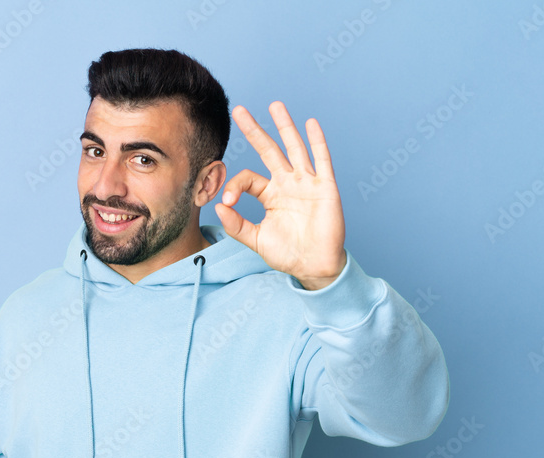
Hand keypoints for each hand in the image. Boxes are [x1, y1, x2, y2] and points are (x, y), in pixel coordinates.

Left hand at [215, 101, 346, 289]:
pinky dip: (317, 142)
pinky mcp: (325, 188)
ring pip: (294, 148)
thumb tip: (218, 206)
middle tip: (239, 110)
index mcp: (270, 195)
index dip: (235, 185)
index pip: (249, 177)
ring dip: (285, 126)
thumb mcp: (256, 239)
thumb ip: (236, 225)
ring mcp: (307, 183)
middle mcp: (288, 184)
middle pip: (269, 150)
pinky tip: (310, 124)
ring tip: (274, 105)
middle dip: (255, 130)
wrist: (314, 266)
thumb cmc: (288, 254)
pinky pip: (322, 160)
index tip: (227, 200)